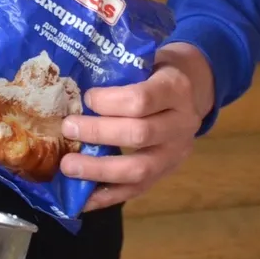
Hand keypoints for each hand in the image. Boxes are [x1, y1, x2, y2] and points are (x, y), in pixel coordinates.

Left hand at [60, 42, 214, 211]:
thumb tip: (70, 81)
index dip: (109, 101)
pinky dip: (107, 197)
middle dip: (98, 133)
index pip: (142, 100)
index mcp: (176, 88)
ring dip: (99, 170)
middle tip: (67, 128)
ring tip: (68, 167)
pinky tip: (81, 200)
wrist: (192, 88)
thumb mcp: (147, 59)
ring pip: (140, 169)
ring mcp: (176, 152)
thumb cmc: (156, 70)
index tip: (86, 97)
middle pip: (139, 134)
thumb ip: (118, 70)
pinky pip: (137, 190)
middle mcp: (182, 123)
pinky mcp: (166, 173)